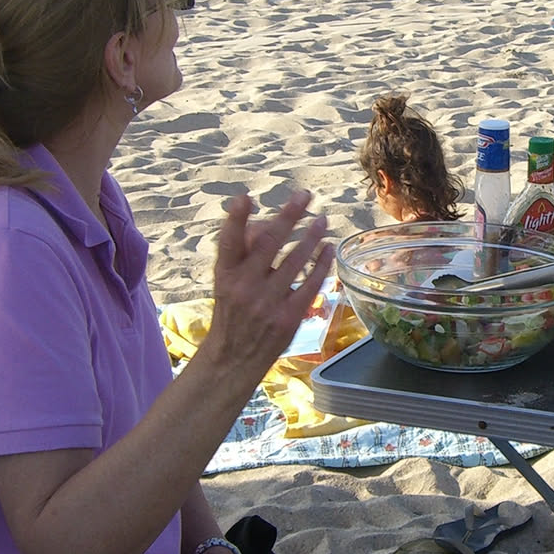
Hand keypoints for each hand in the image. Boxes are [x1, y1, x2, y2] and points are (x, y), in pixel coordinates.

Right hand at [200, 190, 333, 386]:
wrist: (234, 358)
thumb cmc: (233, 311)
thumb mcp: (226, 281)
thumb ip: (242, 253)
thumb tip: (264, 222)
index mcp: (224, 275)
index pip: (228, 242)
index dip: (235, 218)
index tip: (245, 197)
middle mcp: (244, 286)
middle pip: (269, 243)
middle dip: (288, 215)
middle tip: (304, 195)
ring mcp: (267, 303)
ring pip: (295, 260)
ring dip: (312, 236)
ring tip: (322, 220)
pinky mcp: (288, 317)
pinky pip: (310, 284)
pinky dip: (322, 263)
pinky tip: (329, 249)